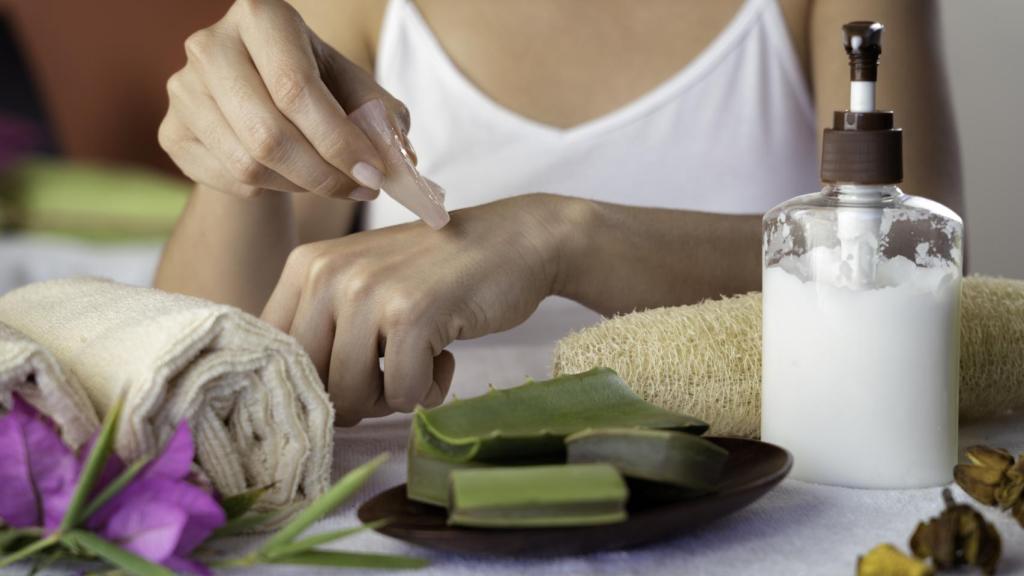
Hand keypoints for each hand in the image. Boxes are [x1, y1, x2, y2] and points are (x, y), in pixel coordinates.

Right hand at [158, 0, 409, 199]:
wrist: (259, 106)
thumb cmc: (317, 90)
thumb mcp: (354, 90)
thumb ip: (382, 117)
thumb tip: (401, 162)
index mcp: (262, 16)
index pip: (296, 88)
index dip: (339, 140)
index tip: (374, 174)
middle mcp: (211, 44)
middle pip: (268, 134)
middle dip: (324, 174)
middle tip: (361, 189)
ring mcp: (182, 88)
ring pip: (249, 165)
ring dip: (302, 185)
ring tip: (329, 181)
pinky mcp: (171, 131)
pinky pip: (230, 180)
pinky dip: (272, 191)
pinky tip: (289, 176)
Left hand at [261, 194, 578, 424]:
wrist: (513, 240)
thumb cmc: (438, 274)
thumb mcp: (364, 285)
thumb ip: (321, 329)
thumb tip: (290, 402)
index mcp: (306, 266)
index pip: (273, 357)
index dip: (312, 384)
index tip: (355, 375)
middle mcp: (326, 274)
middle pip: (311, 386)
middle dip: (355, 398)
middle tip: (392, 371)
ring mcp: (368, 292)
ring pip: (352, 399)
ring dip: (394, 397)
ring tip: (420, 360)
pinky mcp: (412, 314)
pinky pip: (403, 396)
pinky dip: (430, 390)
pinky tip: (445, 357)